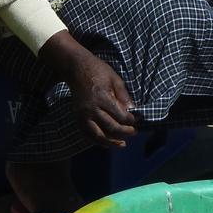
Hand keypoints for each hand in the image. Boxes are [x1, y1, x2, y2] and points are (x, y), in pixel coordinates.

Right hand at [41, 32, 136, 147]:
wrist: (76, 68)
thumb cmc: (98, 71)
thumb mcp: (115, 79)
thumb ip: (124, 96)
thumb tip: (133, 111)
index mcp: (102, 98)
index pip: (120, 116)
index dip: (131, 121)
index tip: (137, 120)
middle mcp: (91, 109)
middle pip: (111, 127)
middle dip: (124, 132)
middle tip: (134, 132)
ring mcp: (82, 115)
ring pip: (98, 135)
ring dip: (111, 142)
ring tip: (122, 144)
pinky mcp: (77, 117)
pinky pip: (87, 134)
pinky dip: (97, 141)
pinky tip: (106, 143)